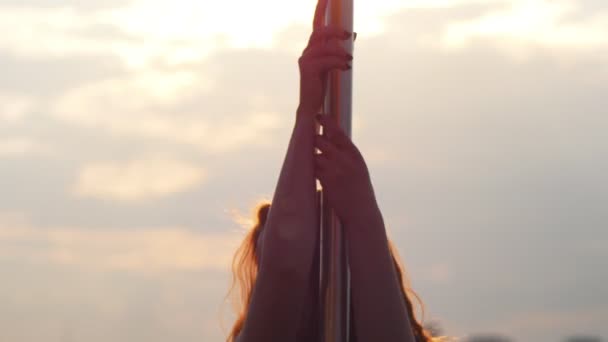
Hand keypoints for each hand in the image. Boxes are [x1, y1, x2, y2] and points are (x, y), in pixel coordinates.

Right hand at [298, 0, 351, 115]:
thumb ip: (340, 48)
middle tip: (349, 34)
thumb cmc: (323, 86)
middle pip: (320, 31)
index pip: (317, 24)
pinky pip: (326, 60)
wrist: (311, 106)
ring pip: (324, 45)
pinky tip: (346, 67)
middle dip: (335, 30)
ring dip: (340, 50)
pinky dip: (338, 62)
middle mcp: (307, 51)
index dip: (321, 8)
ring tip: (350, 58)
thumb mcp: (334, 64)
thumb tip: (352, 33)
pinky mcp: (308, 69)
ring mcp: (305, 59)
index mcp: (314, 48)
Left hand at [313, 114, 379, 225]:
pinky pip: (313, 169)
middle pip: (321, 141)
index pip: (338, 132)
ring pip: (314, 155)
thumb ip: (346, 155)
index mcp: (354, 154)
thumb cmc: (359, 190)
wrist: (361, 212)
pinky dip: (311, 168)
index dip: (326, 122)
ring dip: (311, 156)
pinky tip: (311, 171)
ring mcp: (335, 170)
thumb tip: (332, 141)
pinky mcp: (326, 181)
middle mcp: (345, 160)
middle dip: (313, 140)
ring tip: (312, 159)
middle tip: (308, 140)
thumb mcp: (358, 168)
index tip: (317, 116)